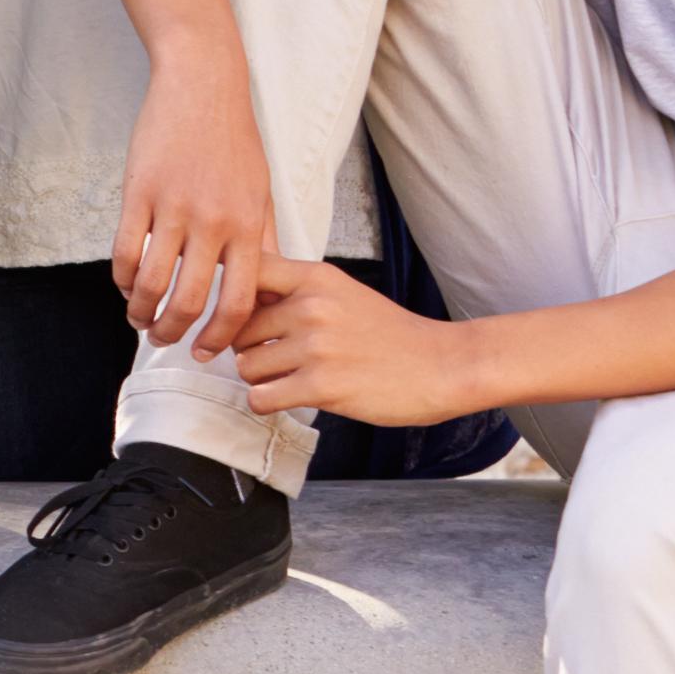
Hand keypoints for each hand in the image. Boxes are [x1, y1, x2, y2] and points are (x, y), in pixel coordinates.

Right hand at [112, 63, 278, 354]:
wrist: (202, 86)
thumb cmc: (233, 139)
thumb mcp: (260, 191)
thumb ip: (262, 240)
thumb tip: (265, 286)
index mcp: (247, 226)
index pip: (237, 301)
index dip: (219, 335)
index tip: (206, 350)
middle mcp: (213, 222)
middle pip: (189, 300)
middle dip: (173, 332)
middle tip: (164, 340)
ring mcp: (173, 208)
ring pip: (152, 282)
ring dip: (141, 311)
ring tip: (138, 319)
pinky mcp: (139, 193)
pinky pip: (125, 250)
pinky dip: (122, 278)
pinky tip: (125, 285)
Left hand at [223, 256, 468, 423]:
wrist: (442, 365)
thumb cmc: (389, 333)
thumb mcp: (342, 292)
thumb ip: (294, 291)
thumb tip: (238, 297)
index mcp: (316, 278)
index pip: (247, 271)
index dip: (232, 294)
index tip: (235, 313)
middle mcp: (312, 307)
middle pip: (237, 328)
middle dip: (249, 347)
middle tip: (278, 357)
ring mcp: (317, 347)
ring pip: (245, 366)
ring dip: (261, 378)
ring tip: (291, 376)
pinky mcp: (321, 386)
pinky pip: (260, 398)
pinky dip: (267, 402)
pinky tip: (289, 396)